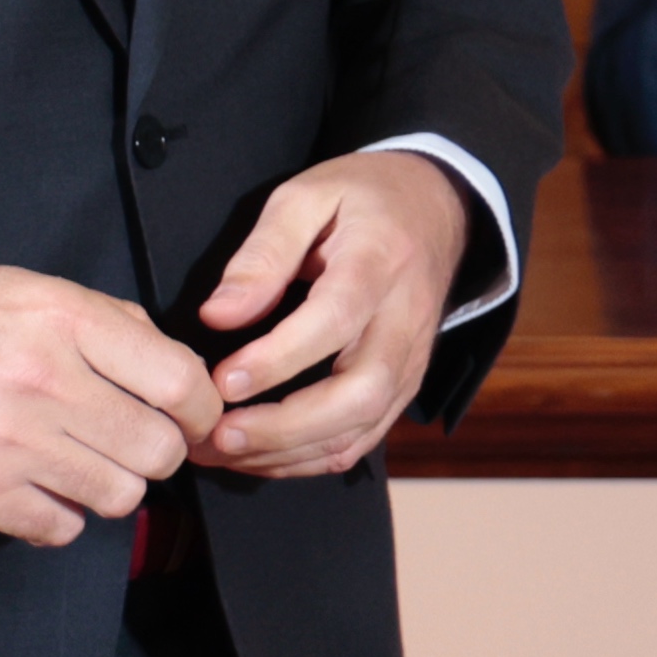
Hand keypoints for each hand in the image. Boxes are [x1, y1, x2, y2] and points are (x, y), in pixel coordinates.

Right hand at [0, 263, 220, 548]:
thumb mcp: (31, 291)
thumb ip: (110, 324)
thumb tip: (175, 370)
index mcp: (64, 320)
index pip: (179, 381)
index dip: (201, 410)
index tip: (195, 419)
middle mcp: (43, 381)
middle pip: (158, 450)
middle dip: (158, 452)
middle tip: (133, 444)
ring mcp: (9, 442)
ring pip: (119, 495)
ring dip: (110, 485)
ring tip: (79, 462)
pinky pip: (61, 528)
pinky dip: (59, 516)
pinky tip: (37, 486)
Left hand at [189, 148, 470, 476]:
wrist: (437, 207)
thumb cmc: (363, 198)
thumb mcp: (306, 196)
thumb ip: (262, 254)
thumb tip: (218, 315)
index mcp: (380, 261)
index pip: (335, 320)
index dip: (278, 358)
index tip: (223, 379)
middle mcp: (404, 320)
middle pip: (360, 393)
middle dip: (285, 426)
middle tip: (220, 433)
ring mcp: (410, 360)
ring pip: (362, 427)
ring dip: (289, 451)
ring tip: (223, 450)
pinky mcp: (403, 386)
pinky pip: (362, 438)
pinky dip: (309, 459)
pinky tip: (260, 455)